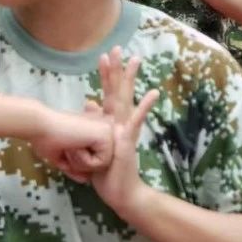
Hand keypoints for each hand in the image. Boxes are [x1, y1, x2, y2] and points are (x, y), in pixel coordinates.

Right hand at [28, 103, 113, 172]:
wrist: (39, 126)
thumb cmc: (45, 138)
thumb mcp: (62, 156)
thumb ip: (75, 167)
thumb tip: (85, 179)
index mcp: (95, 131)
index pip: (96, 160)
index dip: (78, 162)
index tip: (65, 148)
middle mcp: (104, 129)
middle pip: (101, 164)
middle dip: (80, 164)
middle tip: (67, 148)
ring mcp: (108, 131)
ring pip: (103, 165)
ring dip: (81, 162)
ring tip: (71, 146)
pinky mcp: (106, 135)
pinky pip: (101, 163)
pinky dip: (84, 160)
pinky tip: (75, 146)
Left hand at [66, 47, 159, 215]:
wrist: (121, 193)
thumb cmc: (106, 171)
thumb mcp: (92, 143)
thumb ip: (92, 122)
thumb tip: (89, 101)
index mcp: (110, 123)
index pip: (107, 94)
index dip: (105, 76)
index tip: (102, 56)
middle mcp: (120, 123)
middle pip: (118, 91)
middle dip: (117, 70)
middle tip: (117, 47)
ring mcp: (126, 130)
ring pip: (127, 100)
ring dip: (130, 80)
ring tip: (135, 60)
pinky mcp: (129, 141)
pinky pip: (136, 122)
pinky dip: (143, 107)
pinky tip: (153, 93)